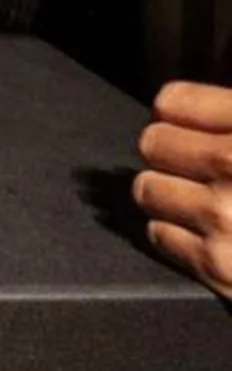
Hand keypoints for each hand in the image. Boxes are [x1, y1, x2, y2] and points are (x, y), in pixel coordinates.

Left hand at [136, 80, 231, 299]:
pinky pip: (160, 235)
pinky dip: (178, 234)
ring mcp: (223, 218)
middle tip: (198, 165)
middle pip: (153, 143)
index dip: (180, 114)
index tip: (190, 125)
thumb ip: (231, 115)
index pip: (172, 103)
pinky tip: (213, 234)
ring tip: (206, 200)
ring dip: (170, 194)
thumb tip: (179, 108)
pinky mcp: (220, 267)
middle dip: (171, 153)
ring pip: (147, 189)